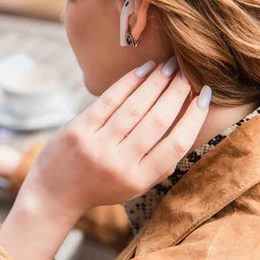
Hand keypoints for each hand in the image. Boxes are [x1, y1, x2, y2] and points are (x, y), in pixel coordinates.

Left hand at [0, 57, 211, 259]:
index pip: (176, 145)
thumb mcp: (133, 186)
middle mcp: (119, 164)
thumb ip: (159, 163)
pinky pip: (109, 100)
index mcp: (138, 180)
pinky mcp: (78, 130)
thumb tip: (188, 124)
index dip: (194, 117)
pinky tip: (144, 69)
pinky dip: (129, 82)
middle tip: (188, 71)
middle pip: (157, 122)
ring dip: (156, 83)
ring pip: (135, 108)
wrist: (54, 193)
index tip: (205, 95)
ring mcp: (96, 146)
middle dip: (176, 92)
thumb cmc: (100, 186)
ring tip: (170, 66)